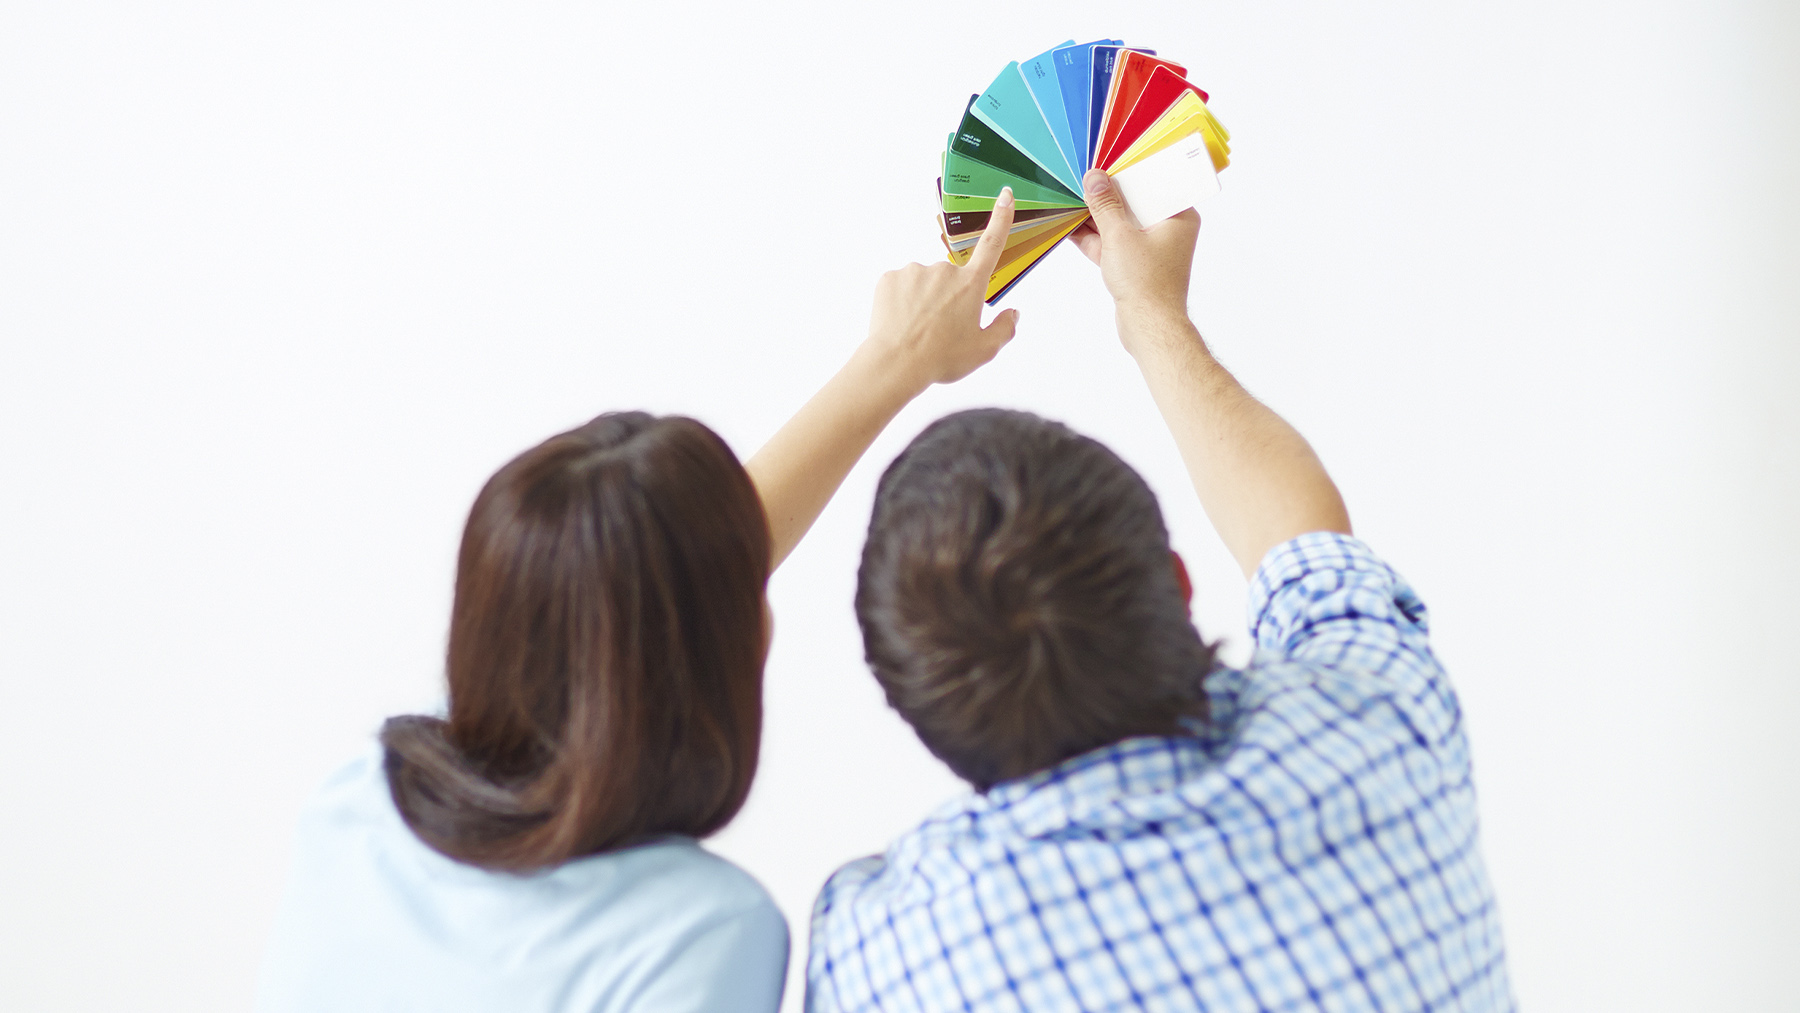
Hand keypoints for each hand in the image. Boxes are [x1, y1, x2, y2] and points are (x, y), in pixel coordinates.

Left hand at [866, 187, 1021, 391]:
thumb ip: (1004, 329)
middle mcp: (944, 270)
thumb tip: (1013, 314)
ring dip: (922, 300)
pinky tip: (900, 322)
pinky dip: (900, 301)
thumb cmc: (941, 359)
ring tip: (916, 329)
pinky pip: (899, 286)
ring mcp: (915, 270)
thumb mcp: (983, 350)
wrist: (896, 363)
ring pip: (923, 283)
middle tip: (938, 329)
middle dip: (946, 298)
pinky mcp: (890, 277)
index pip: (992, 244)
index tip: (1005, 194)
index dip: (1001, 217)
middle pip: (950, 280)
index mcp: (971, 285)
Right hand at [1070, 168, 1199, 326]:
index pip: (1153, 183)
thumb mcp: (1119, 236)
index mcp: (1178, 216)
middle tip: (1084, 178)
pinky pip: (1114, 243)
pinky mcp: (1135, 265)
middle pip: (1134, 203)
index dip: (1128, 173)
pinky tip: (1071, 224)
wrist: (1148, 328)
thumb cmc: (1146, 284)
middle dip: (1107, 194)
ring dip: (1097, 216)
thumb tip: (1094, 178)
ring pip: (1121, 224)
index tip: (1105, 164)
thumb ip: (1104, 205)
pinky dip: (1095, 236)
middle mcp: (1168, 230)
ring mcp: (1151, 249)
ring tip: (1072, 197)